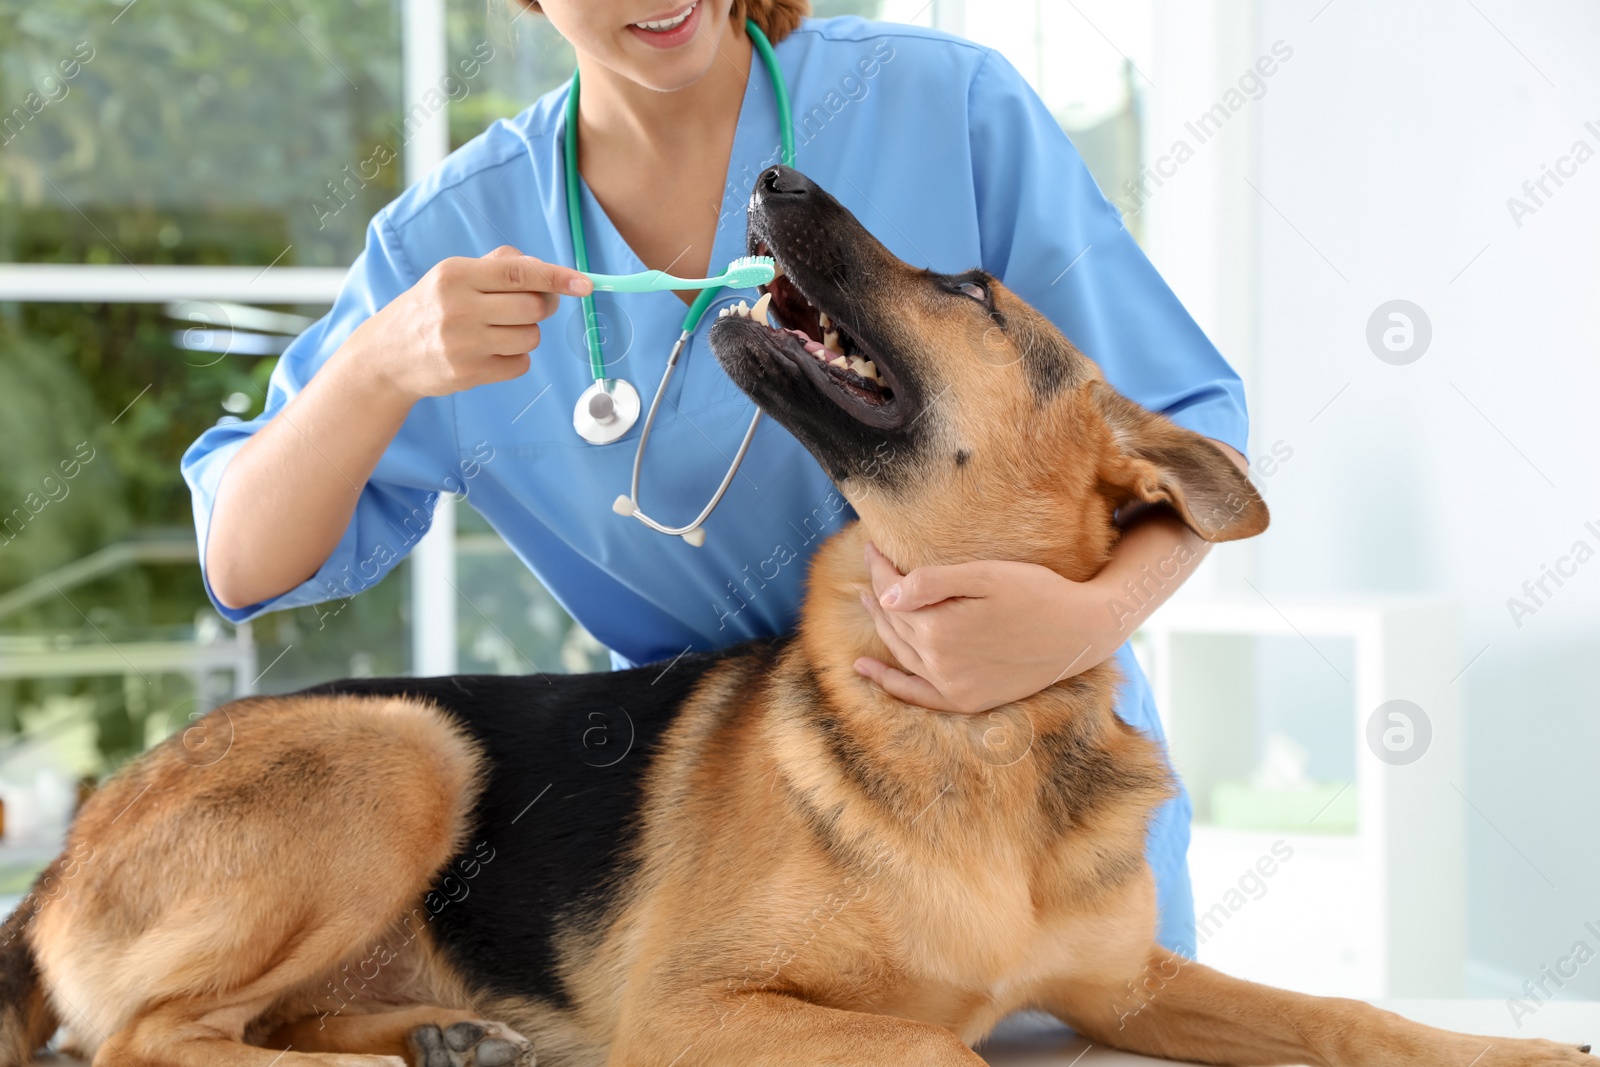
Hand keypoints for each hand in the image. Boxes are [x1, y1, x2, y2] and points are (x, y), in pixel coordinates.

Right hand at [347, 245, 592, 402]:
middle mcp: (458, 307)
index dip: (558, 278)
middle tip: (528, 308)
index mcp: (456, 274)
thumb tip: (547, 271)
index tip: (585, 284)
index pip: (519, 273)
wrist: (387, 355)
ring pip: (530, 338)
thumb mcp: (453, 276)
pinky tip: (490, 353)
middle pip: (533, 308)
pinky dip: (514, 359)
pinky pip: (519, 365)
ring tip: (498, 332)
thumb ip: (499, 267)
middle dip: (542, 308)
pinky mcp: (468, 374)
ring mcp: (462, 344)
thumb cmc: (431, 308)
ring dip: (526, 334)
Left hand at [853, 542, 1125, 713]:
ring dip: (881, 627)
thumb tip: (885, 594)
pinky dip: (889, 682)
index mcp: (939, 629)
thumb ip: (931, 583)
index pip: (894, 595)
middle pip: (895, 624)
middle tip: (872, 566)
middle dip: (879, 593)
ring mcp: (951, 687)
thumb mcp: (985, 575)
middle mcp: (939, 664)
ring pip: (901, 653)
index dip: (879, 569)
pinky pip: (916, 695)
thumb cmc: (1037, 593)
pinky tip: (865, 670)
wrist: (1081, 632)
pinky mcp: (966, 700)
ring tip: (869, 602)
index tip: (871, 547)